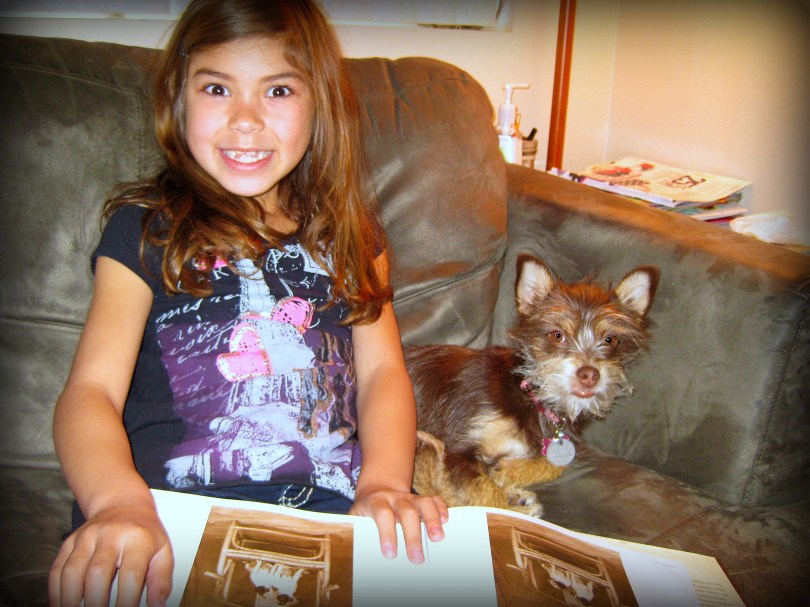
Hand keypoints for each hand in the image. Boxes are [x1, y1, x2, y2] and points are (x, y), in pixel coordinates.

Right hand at [48, 501, 172, 606]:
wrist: (124, 505)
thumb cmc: (144, 534)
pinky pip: (57, 569)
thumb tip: (157, 605)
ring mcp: (86, 537)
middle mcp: (110, 534)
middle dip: (95, 602)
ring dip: (71, 599)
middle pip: (97, 572)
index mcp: (137, 538)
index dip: (126, 600)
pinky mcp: (69, 542)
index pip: (130, 574)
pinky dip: (56, 592)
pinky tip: (61, 604)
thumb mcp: (162, 551)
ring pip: (72, 571)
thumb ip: (161, 580)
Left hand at [349, 487, 447, 563]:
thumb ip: (356, 531)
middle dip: (413, 536)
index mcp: (376, 502)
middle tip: (417, 558)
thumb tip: (358, 557)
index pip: (382, 515)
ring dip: (432, 520)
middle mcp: (395, 498)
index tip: (390, 554)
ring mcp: (410, 497)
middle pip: (407, 512)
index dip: (387, 533)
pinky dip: (441, 509)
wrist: (376, 490)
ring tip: (437, 539)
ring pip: (424, 503)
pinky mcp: (421, 498)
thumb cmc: (366, 511)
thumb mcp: (355, 517)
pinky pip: (434, 500)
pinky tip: (445, 521)